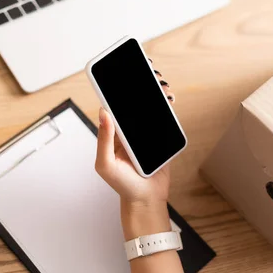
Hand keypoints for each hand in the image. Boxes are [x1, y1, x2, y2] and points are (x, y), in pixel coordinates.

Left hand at [95, 62, 175, 238]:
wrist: (145, 199)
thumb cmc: (122, 184)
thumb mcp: (106, 164)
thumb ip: (104, 139)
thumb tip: (103, 113)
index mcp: (114, 132)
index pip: (114, 104)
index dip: (117, 88)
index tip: (122, 73)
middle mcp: (129, 130)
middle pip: (134, 102)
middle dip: (141, 85)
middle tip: (149, 75)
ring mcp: (145, 133)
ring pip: (150, 107)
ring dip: (156, 93)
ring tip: (162, 85)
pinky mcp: (160, 137)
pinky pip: (163, 118)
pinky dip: (167, 107)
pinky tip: (170, 100)